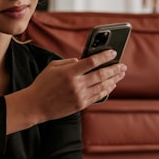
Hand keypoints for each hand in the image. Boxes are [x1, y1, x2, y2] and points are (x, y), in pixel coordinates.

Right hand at [5, 50, 126, 132]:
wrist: (35, 105)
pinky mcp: (80, 105)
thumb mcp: (53, 67)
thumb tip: (83, 60)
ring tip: (121, 74)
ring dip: (114, 79)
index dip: (105, 56)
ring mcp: (79, 96)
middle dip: (114, 69)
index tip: (113, 52)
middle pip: (101, 74)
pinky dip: (106, 90)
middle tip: (123, 65)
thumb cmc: (43, 84)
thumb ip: (69, 62)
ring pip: (102, 86)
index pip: (92, 61)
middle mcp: (76, 84)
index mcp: (69, 72)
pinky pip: (98, 96)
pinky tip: (111, 85)